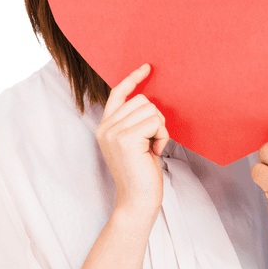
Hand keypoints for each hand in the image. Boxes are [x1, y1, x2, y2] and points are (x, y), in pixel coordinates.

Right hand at [96, 64, 169, 218]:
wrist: (137, 200)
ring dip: (160, 128)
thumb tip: (149, 101)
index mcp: (105, 126)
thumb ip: (134, 123)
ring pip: (150, 109)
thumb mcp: (134, 143)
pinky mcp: (126, 138)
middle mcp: (105, 127)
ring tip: (152, 148)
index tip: (147, 67)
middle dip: (156, 118)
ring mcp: (114, 132)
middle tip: (153, 141)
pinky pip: (156, 122)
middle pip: (141, 100)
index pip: (118, 93)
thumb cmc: (141, 174)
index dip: (133, 79)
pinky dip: (162, 136)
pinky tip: (155, 152)